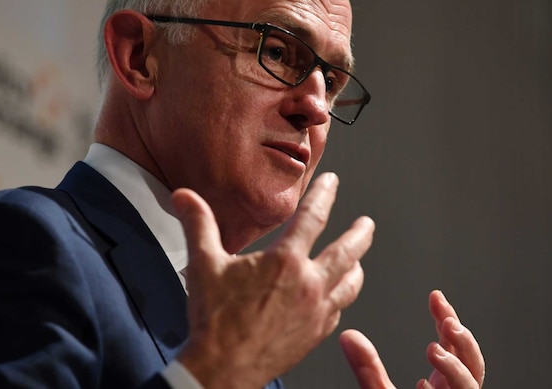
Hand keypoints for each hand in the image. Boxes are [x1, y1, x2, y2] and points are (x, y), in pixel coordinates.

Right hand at [171, 172, 374, 388]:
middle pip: (347, 251)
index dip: (324, 194)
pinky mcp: (315, 335)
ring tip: (358, 260)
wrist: (222, 370)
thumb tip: (184, 198)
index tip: (333, 183)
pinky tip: (336, 297)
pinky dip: (341, 299)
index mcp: (285, 262)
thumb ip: (198, 224)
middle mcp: (308, 284)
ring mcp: (316, 311)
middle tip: (367, 224)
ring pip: (350, 283)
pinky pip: (338, 311)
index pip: (313, 217)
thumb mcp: (203, 264)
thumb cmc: (214, 321)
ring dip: (357, 266)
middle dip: (360, 233)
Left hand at [340, 290, 484, 388]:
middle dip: (463, 341)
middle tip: (446, 322)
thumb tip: (347, 336)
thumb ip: (367, 368)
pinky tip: (424, 385)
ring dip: (457, 366)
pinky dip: (450, 388)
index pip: (453, 344)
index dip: (447, 318)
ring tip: (433, 350)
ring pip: (474, 385)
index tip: (435, 296)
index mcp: (441, 385)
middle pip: (473, 362)